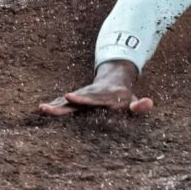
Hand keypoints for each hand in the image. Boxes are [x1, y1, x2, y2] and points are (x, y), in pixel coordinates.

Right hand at [38, 60, 152, 116]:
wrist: (114, 80)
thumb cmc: (124, 97)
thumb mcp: (133, 100)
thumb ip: (139, 105)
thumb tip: (149, 103)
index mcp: (103, 97)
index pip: (92, 99)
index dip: (81, 98)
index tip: (69, 96)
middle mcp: (89, 95)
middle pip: (74, 101)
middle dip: (61, 104)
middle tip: (46, 107)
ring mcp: (81, 97)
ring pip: (66, 102)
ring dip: (54, 106)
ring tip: (41, 108)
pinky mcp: (76, 100)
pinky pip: (63, 104)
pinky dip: (54, 106)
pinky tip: (43, 109)